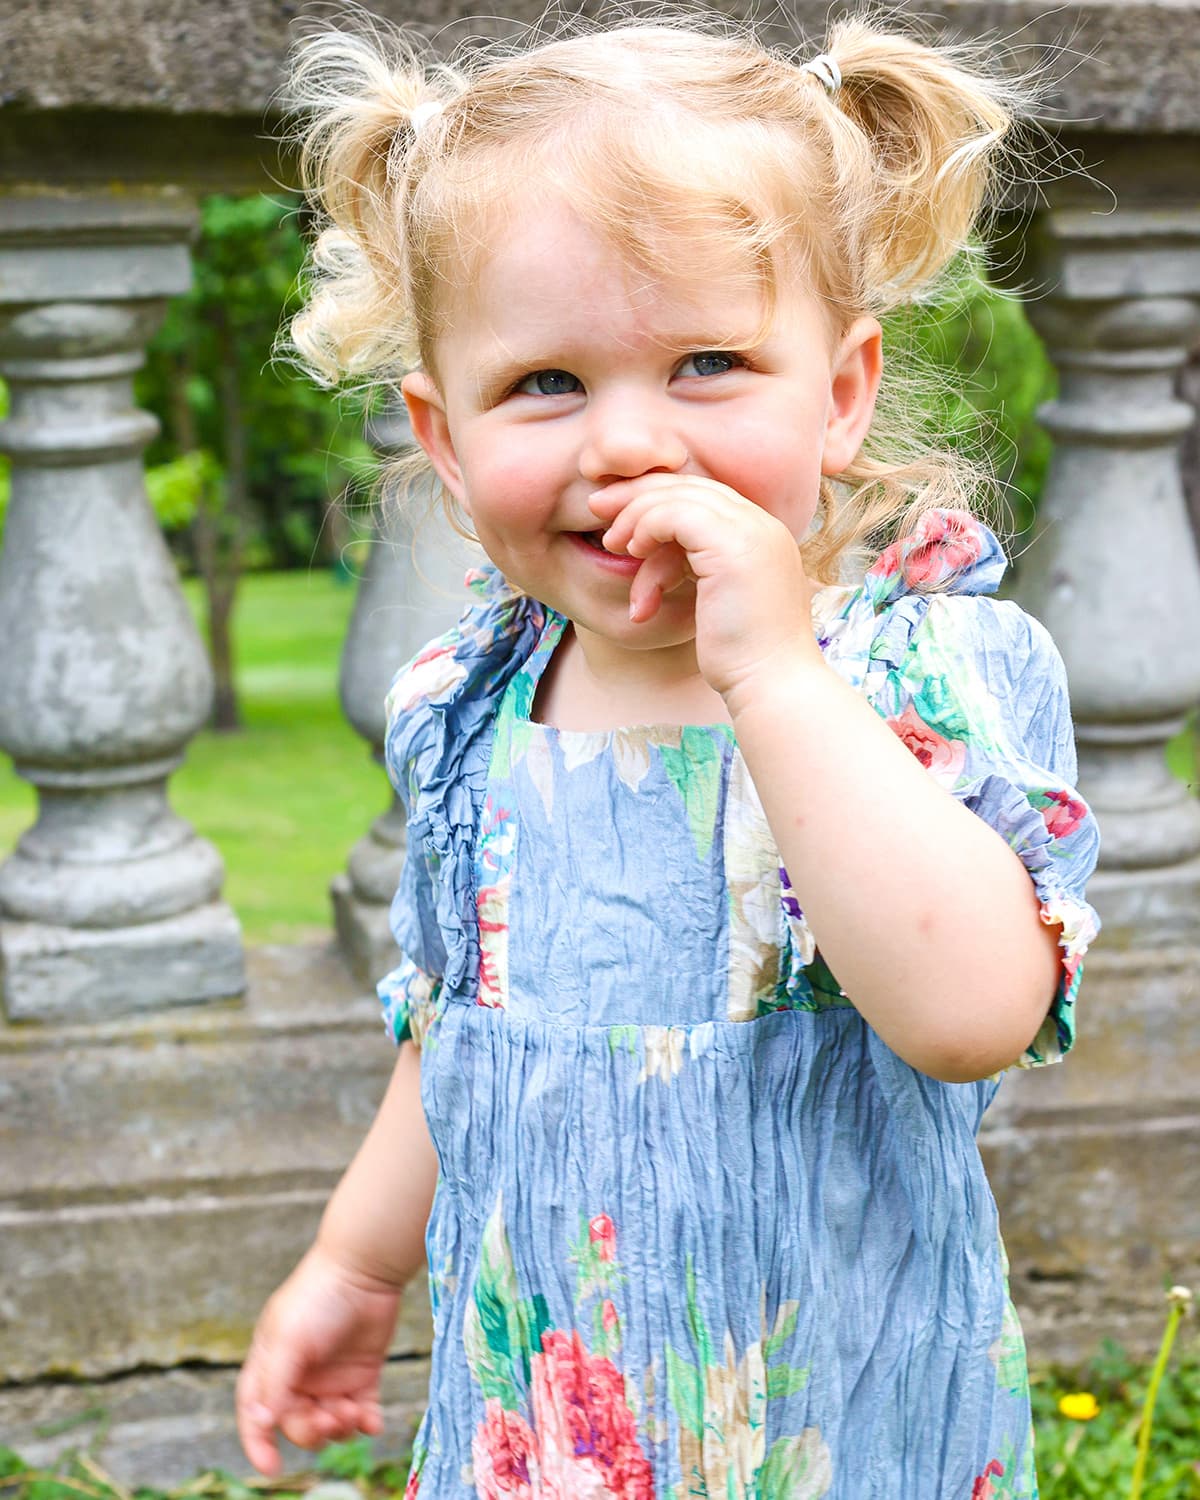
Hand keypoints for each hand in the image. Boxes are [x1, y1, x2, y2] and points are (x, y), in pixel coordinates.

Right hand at [235, 1242, 401, 1475]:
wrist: (365, 1268)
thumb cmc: (318, 1298)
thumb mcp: (289, 1339)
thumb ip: (275, 1383)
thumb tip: (261, 1424)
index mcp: (271, 1366)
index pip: (256, 1414)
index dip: (258, 1444)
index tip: (271, 1468)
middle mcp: (299, 1377)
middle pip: (297, 1425)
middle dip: (313, 1431)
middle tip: (332, 1418)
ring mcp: (331, 1378)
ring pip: (330, 1425)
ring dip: (339, 1428)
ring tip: (353, 1411)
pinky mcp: (362, 1375)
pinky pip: (362, 1413)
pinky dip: (366, 1423)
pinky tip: (372, 1421)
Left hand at [589, 474, 822, 700]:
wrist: (772, 686)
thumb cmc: (741, 658)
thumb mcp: (713, 600)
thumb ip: (694, 568)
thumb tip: (652, 554)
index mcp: (762, 536)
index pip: (705, 496)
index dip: (659, 498)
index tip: (619, 515)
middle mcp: (762, 525)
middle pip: (691, 487)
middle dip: (639, 495)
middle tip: (598, 508)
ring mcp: (752, 533)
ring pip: (680, 497)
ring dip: (636, 516)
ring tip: (612, 544)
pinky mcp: (733, 547)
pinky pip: (676, 516)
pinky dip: (647, 527)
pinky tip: (633, 552)